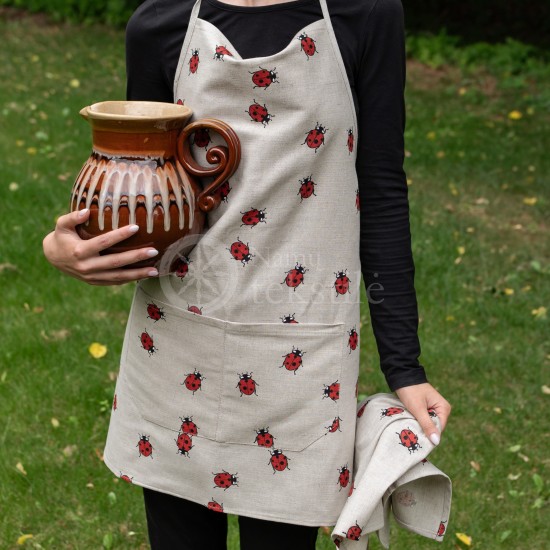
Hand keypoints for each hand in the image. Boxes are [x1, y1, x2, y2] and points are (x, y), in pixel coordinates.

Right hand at [42, 208, 159, 285]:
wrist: (53, 258)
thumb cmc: (62, 236)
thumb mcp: (62, 225)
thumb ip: (72, 217)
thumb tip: (87, 211)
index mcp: (79, 251)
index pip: (103, 242)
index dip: (119, 235)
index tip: (136, 227)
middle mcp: (86, 266)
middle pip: (115, 262)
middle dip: (135, 257)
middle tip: (153, 251)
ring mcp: (91, 277)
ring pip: (118, 277)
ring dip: (137, 274)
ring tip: (155, 270)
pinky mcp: (95, 282)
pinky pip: (115, 282)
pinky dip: (130, 279)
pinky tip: (145, 275)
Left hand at [395, 382, 450, 445]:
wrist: (401, 375)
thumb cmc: (410, 390)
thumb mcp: (418, 409)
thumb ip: (427, 425)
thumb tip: (436, 442)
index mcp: (444, 408)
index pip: (439, 429)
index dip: (429, 435)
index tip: (417, 440)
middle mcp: (441, 409)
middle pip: (434, 427)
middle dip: (423, 430)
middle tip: (410, 434)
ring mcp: (433, 408)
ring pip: (427, 423)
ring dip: (418, 426)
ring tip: (408, 428)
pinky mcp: (426, 407)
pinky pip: (423, 419)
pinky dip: (416, 421)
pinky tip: (408, 422)